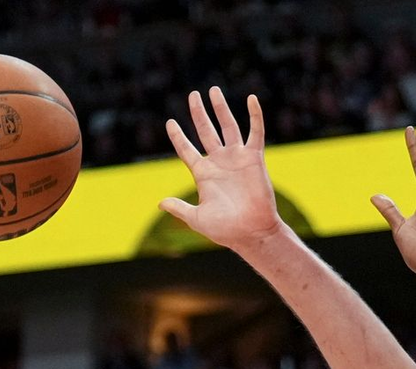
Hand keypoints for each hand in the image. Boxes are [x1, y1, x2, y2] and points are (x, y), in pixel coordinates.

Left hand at [161, 88, 282, 254]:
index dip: (178, 137)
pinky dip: (255, 116)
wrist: (252, 232)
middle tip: (193, 95)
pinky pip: (255, 132)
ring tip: (213, 90)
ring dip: (220, 108)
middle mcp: (219, 163)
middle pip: (206, 131)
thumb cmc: (225, 230)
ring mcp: (237, 158)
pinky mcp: (254, 158)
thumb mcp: (197, 219)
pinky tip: (251, 99)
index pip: (186, 150)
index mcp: (203, 174)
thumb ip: (179, 208)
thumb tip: (160, 204)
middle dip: (199, 113)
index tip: (170, 122)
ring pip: (227, 126)